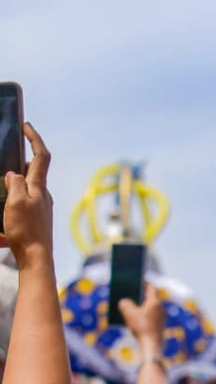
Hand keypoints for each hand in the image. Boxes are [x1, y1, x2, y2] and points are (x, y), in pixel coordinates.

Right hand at [0, 123, 53, 268]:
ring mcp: (41, 207)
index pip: (41, 156)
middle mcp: (43, 195)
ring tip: (1, 181)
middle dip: (22, 159)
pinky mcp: (36, 219)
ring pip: (27, 188)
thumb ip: (15, 185)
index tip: (26, 125)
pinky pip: (23, 203)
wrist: (36, 258)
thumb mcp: (16, 203)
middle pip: (34, 171)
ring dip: (14, 181)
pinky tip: (2, 209)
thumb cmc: (26, 231)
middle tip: (9, 151)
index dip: (35, 139)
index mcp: (39, 187)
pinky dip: (12, 200)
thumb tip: (14, 174)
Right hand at [117, 284, 164, 349]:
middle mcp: (161, 307)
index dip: (142, 282)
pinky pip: (150, 315)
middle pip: (149, 297)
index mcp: (155, 301)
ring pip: (150, 306)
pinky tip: (133, 316)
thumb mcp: (128, 313)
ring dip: (140, 304)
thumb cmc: (141, 327)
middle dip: (139, 294)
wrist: (152, 345)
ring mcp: (161, 316)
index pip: (150, 287)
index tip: (136, 278)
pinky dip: (142, 313)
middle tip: (130, 290)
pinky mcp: (159, 324)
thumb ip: (124, 303)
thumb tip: (124, 301)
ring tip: (128, 303)